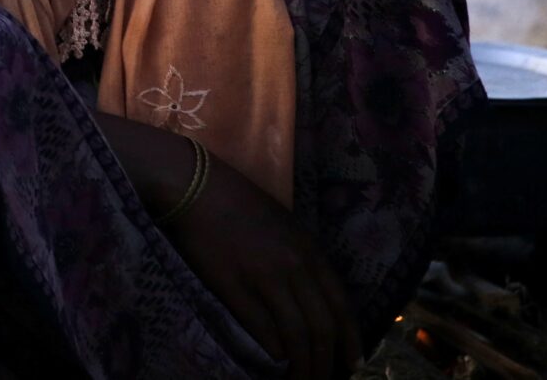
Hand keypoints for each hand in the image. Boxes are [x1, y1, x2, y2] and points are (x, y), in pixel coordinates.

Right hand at [163, 151, 361, 379]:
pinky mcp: (233, 284)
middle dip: (326, 363)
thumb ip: (301, 258)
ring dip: (302, 366)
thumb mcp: (283, 225)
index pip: (341, 306)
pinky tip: (273, 361)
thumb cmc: (236, 202)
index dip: (350, 340)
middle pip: (322, 327)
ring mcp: (264, 276)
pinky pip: (262, 327)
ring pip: (297, 335)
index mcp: (309, 250)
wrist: (194, 184)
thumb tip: (310, 299)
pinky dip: (273, 350)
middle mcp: (294, 266)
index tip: (352, 364)